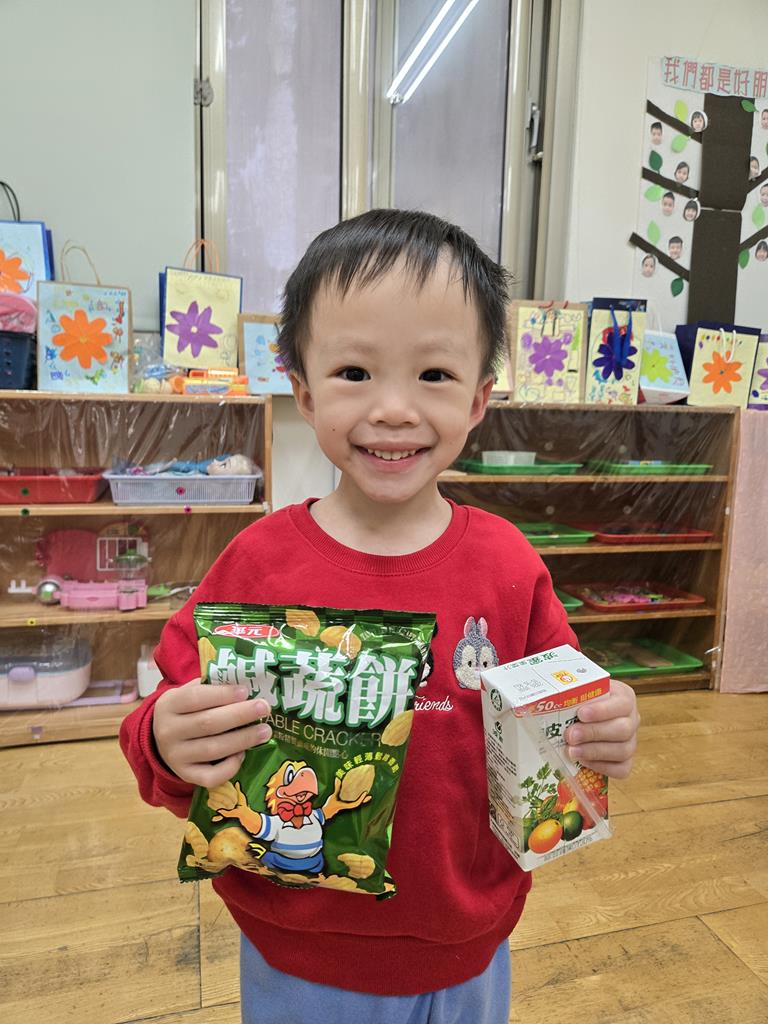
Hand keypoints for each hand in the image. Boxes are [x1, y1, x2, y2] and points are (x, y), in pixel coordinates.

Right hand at [153, 679, 272, 787]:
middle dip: (240, 715)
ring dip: (242, 740)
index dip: (222, 694)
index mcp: (169, 705)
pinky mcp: (186, 775)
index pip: (195, 697)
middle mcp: (168, 731)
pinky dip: (229, 767)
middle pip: (207, 723)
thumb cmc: (186, 710)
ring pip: (213, 750)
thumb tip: (246, 683)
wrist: (162, 738)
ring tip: (265, 731)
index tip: (245, 691)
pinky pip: (210, 776)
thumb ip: (212, 687)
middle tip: (264, 708)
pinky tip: (243, 754)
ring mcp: (175, 757)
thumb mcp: (190, 692)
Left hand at [564, 678, 638, 778]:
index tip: (581, 714)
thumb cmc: (582, 698)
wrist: (584, 712)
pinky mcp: (625, 761)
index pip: (622, 704)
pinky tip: (582, 762)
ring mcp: (630, 741)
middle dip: (594, 733)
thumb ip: (574, 693)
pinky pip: (621, 769)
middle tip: (571, 735)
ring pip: (623, 751)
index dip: (602, 711)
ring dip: (594, 752)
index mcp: (624, 698)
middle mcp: (631, 719)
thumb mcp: (581, 689)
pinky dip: (601, 767)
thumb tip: (553, 698)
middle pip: (622, 730)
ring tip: (572, 751)